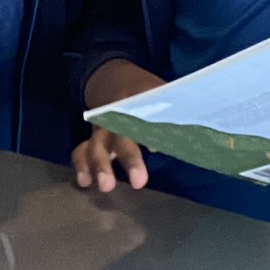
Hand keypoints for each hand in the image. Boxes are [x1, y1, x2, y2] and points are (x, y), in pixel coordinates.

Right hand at [73, 58, 166, 193]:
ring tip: (105, 186)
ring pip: (96, 145)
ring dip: (100, 166)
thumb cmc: (149, 96)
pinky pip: (81, 152)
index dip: (149, 130)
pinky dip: (81, 166)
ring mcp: (102, 128)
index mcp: (137, 100)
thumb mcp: (164, 95)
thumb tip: (188, 135)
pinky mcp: (92, 141)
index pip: (143, 115)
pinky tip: (84, 182)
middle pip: (121, 135)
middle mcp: (116, 115)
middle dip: (129, 158)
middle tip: (139, 181)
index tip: (156, 146)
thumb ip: (175, 112)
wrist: (117, 83)